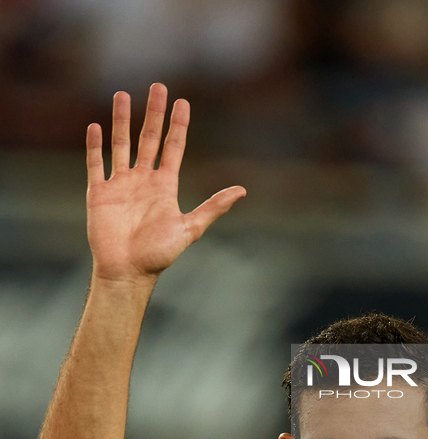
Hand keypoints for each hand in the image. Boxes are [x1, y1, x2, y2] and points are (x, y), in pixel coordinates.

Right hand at [86, 82, 245, 282]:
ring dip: (122, 121)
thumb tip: (242, 191)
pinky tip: (96, 127)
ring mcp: (121, 185)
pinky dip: (95, 146)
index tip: (182, 102)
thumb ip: (213, 208)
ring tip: (123, 95)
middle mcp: (143, 181)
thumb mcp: (190, 229)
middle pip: (148, 139)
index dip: (178, 125)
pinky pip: (96, 164)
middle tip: (158, 86)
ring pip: (121, 144)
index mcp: (165, 186)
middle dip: (154, 113)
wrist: (127, 272)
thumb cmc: (158, 255)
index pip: (173, 147)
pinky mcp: (100, 193)